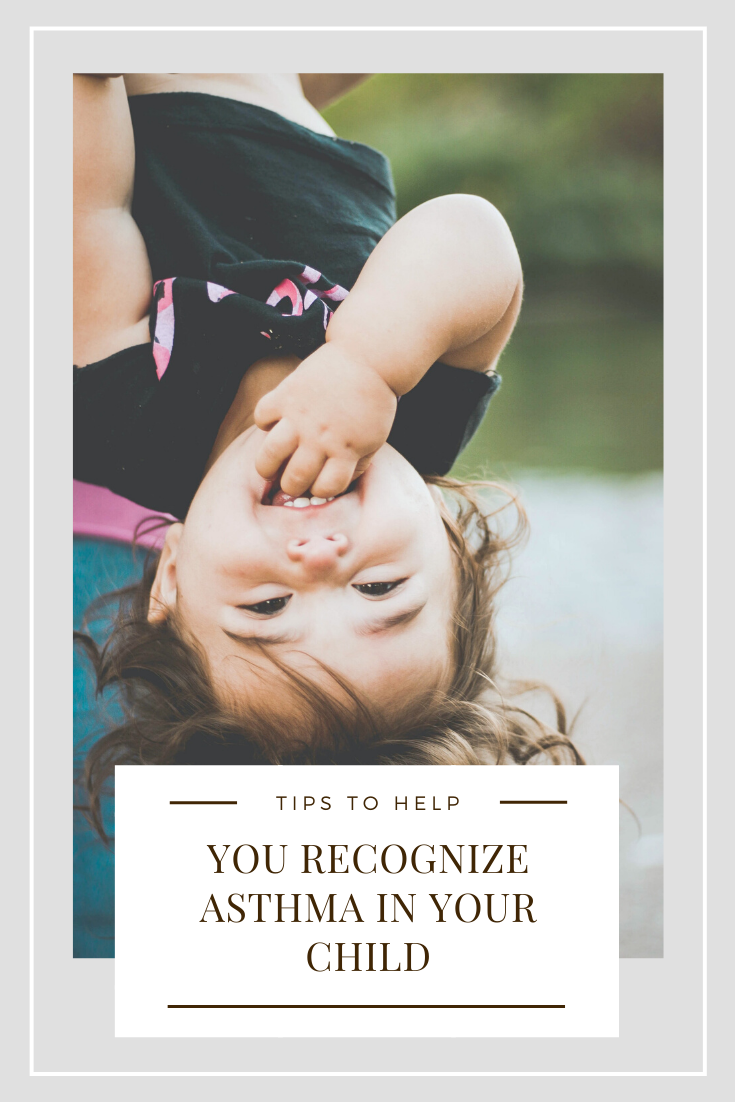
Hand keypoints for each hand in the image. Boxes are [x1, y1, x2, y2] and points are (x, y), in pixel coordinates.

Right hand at [253, 342, 397, 498]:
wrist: (369, 356)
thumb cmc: (373, 401)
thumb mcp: (374, 439)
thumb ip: (357, 464)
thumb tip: (334, 484)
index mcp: (346, 450)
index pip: (324, 489)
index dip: (320, 490)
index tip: (318, 482)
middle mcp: (320, 437)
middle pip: (294, 480)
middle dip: (291, 486)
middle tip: (290, 480)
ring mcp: (300, 416)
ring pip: (269, 456)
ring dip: (266, 467)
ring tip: (269, 466)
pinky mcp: (286, 394)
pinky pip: (261, 417)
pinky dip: (264, 422)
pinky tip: (274, 422)